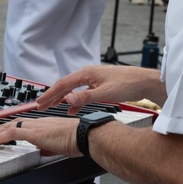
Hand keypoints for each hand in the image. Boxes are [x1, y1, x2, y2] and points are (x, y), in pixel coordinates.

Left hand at [0, 116, 79, 156]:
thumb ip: (50, 146)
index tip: (3, 132)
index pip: (24, 124)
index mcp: (46, 124)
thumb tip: (44, 151)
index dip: (11, 128)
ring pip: (10, 126)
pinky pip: (12, 133)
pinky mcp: (35, 132)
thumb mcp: (60, 145)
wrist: (84, 135)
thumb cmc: (78, 139)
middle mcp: (39, 122)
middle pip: (14, 123)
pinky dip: (0, 137)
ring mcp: (36, 126)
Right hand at [36, 64, 155, 114]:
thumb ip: (86, 97)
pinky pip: (81, 93)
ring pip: (72, 89)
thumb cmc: (127, 84)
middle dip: (52, 96)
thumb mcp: (105, 93)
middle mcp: (88, 74)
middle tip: (40, 106)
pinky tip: (71, 109)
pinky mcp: (99, 85)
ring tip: (51, 107)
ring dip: (61, 98)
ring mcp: (93, 79)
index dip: (49, 94)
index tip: (39, 103)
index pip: (63, 84)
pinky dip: (74, 101)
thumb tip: (68, 99)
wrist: (143, 81)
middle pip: (65, 86)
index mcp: (86, 74)